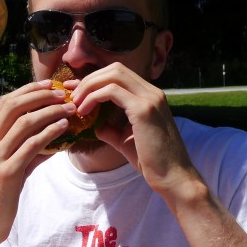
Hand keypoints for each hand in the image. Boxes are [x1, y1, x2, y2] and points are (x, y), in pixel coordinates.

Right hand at [0, 80, 75, 246]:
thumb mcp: (10, 168)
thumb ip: (28, 151)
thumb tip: (53, 139)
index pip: (7, 103)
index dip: (29, 89)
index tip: (50, 84)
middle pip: (14, 106)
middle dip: (41, 94)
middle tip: (64, 92)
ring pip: (24, 123)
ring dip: (50, 111)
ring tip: (70, 108)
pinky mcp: (7, 174)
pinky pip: (30, 146)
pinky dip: (49, 133)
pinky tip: (64, 128)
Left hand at [71, 63, 200, 194]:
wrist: (173, 177)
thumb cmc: (152, 161)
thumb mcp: (126, 140)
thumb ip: (111, 129)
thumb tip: (94, 125)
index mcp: (150, 96)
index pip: (119, 74)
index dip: (95, 79)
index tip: (75, 92)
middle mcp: (152, 92)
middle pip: (115, 68)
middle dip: (90, 79)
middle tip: (72, 96)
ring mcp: (150, 98)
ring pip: (113, 75)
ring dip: (89, 86)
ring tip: (76, 103)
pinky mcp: (144, 109)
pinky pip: (112, 91)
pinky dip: (94, 97)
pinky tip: (84, 111)